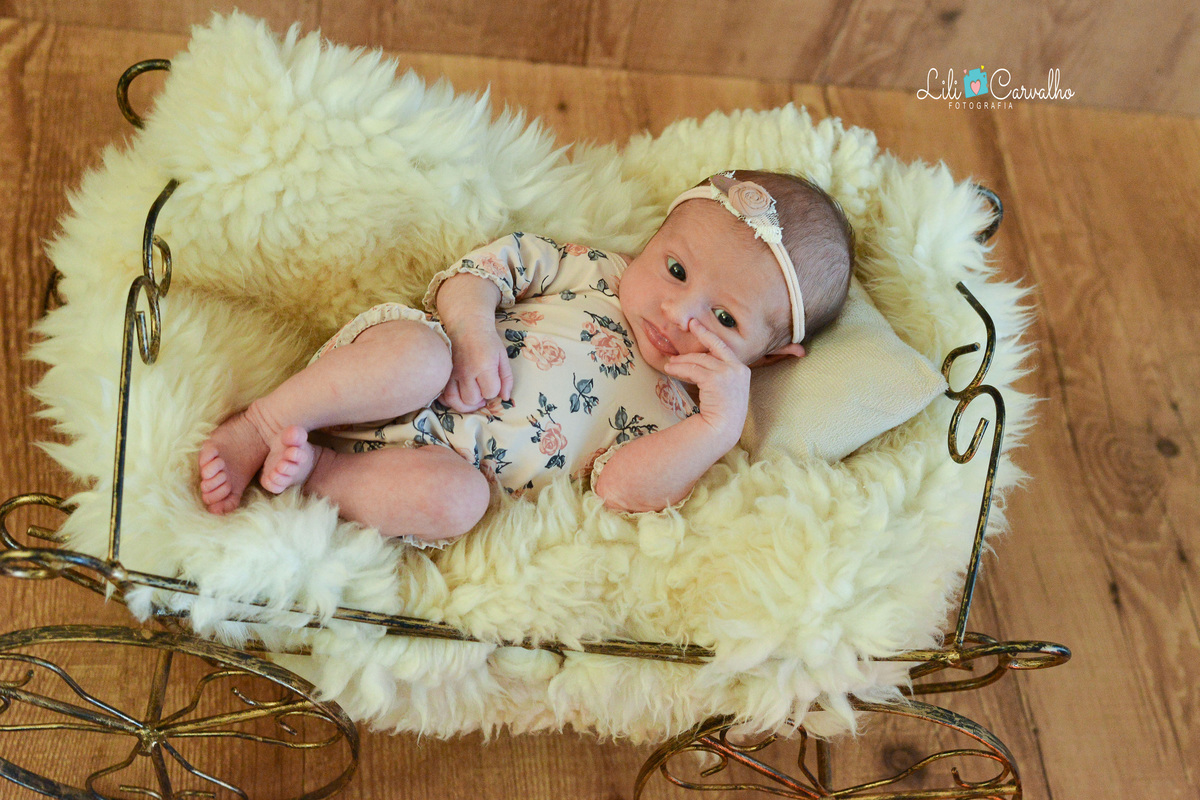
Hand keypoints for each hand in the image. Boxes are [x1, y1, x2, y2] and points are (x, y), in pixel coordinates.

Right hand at [440, 321, 512, 411]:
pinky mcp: (443, 373)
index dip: (494, 390)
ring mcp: (452, 373)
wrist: (467, 325)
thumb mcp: (502, 357)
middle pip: (472, 399)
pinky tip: (459, 397)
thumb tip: (505, 398)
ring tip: (473, 399)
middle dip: (480, 398)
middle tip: (483, 390)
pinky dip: (450, 401)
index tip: (493, 382)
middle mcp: (465, 371)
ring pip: (456, 401)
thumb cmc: (487, 341)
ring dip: (466, 404)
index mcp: (483, 365)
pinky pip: (442, 396)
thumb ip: (506, 378)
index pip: (490, 392)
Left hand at [660, 319, 749, 446]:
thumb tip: (699, 363)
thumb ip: (719, 374)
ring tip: (669, 364)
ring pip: (698, 360)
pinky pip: (693, 370)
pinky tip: (670, 370)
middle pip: (710, 351)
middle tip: (681, 336)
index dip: (708, 335)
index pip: (723, 348)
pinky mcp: (715, 379)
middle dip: (695, 341)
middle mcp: (737, 368)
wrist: (724, 428)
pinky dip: (679, 369)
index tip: (696, 324)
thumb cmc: (723, 414)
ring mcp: (727, 373)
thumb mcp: (726, 390)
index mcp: (742, 370)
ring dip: (681, 361)